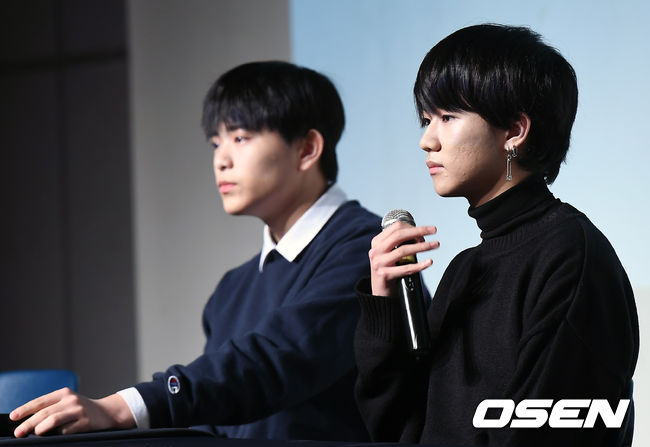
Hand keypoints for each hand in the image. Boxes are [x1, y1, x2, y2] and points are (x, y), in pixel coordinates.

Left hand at [10, 388, 134, 436]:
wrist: (107, 411)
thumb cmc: (83, 409)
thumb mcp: (68, 402)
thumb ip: (52, 407)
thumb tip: (28, 420)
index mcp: (65, 393)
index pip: (41, 401)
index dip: (25, 408)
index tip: (13, 416)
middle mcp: (71, 400)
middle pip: (45, 412)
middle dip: (28, 423)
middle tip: (18, 432)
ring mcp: (79, 411)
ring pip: (53, 420)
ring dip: (40, 429)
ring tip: (34, 434)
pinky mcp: (85, 422)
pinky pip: (66, 431)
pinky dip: (57, 434)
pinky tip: (55, 436)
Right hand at [368, 221, 438, 295]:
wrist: (380, 293)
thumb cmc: (389, 270)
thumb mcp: (389, 253)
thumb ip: (399, 243)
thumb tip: (420, 235)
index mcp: (377, 242)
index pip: (396, 227)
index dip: (413, 227)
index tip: (426, 230)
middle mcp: (376, 251)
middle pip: (399, 235)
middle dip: (419, 231)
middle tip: (434, 230)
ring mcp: (379, 263)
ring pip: (403, 250)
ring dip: (423, 246)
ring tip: (435, 245)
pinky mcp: (385, 275)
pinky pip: (406, 268)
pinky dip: (420, 265)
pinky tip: (429, 262)